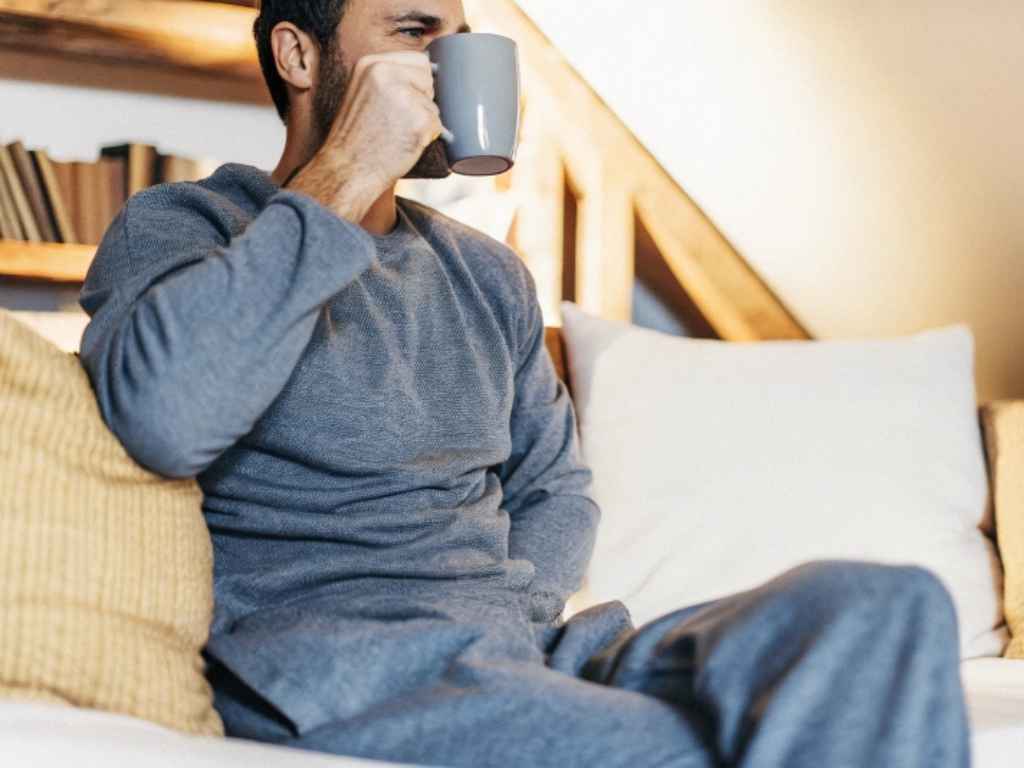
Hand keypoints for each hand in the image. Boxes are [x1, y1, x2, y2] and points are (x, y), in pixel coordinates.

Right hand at [288, 51, 444, 223]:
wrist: (347, 170)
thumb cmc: (355, 138)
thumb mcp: (361, 93)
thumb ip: (388, 78)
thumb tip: (432, 72)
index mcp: (371, 63)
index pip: (418, 60)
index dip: (418, 83)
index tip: (402, 102)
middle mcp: (387, 73)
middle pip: (430, 79)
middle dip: (422, 100)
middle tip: (397, 121)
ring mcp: (404, 95)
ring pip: (434, 105)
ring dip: (422, 122)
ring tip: (396, 134)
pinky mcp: (419, 119)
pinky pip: (437, 125)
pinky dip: (426, 138)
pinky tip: (403, 144)